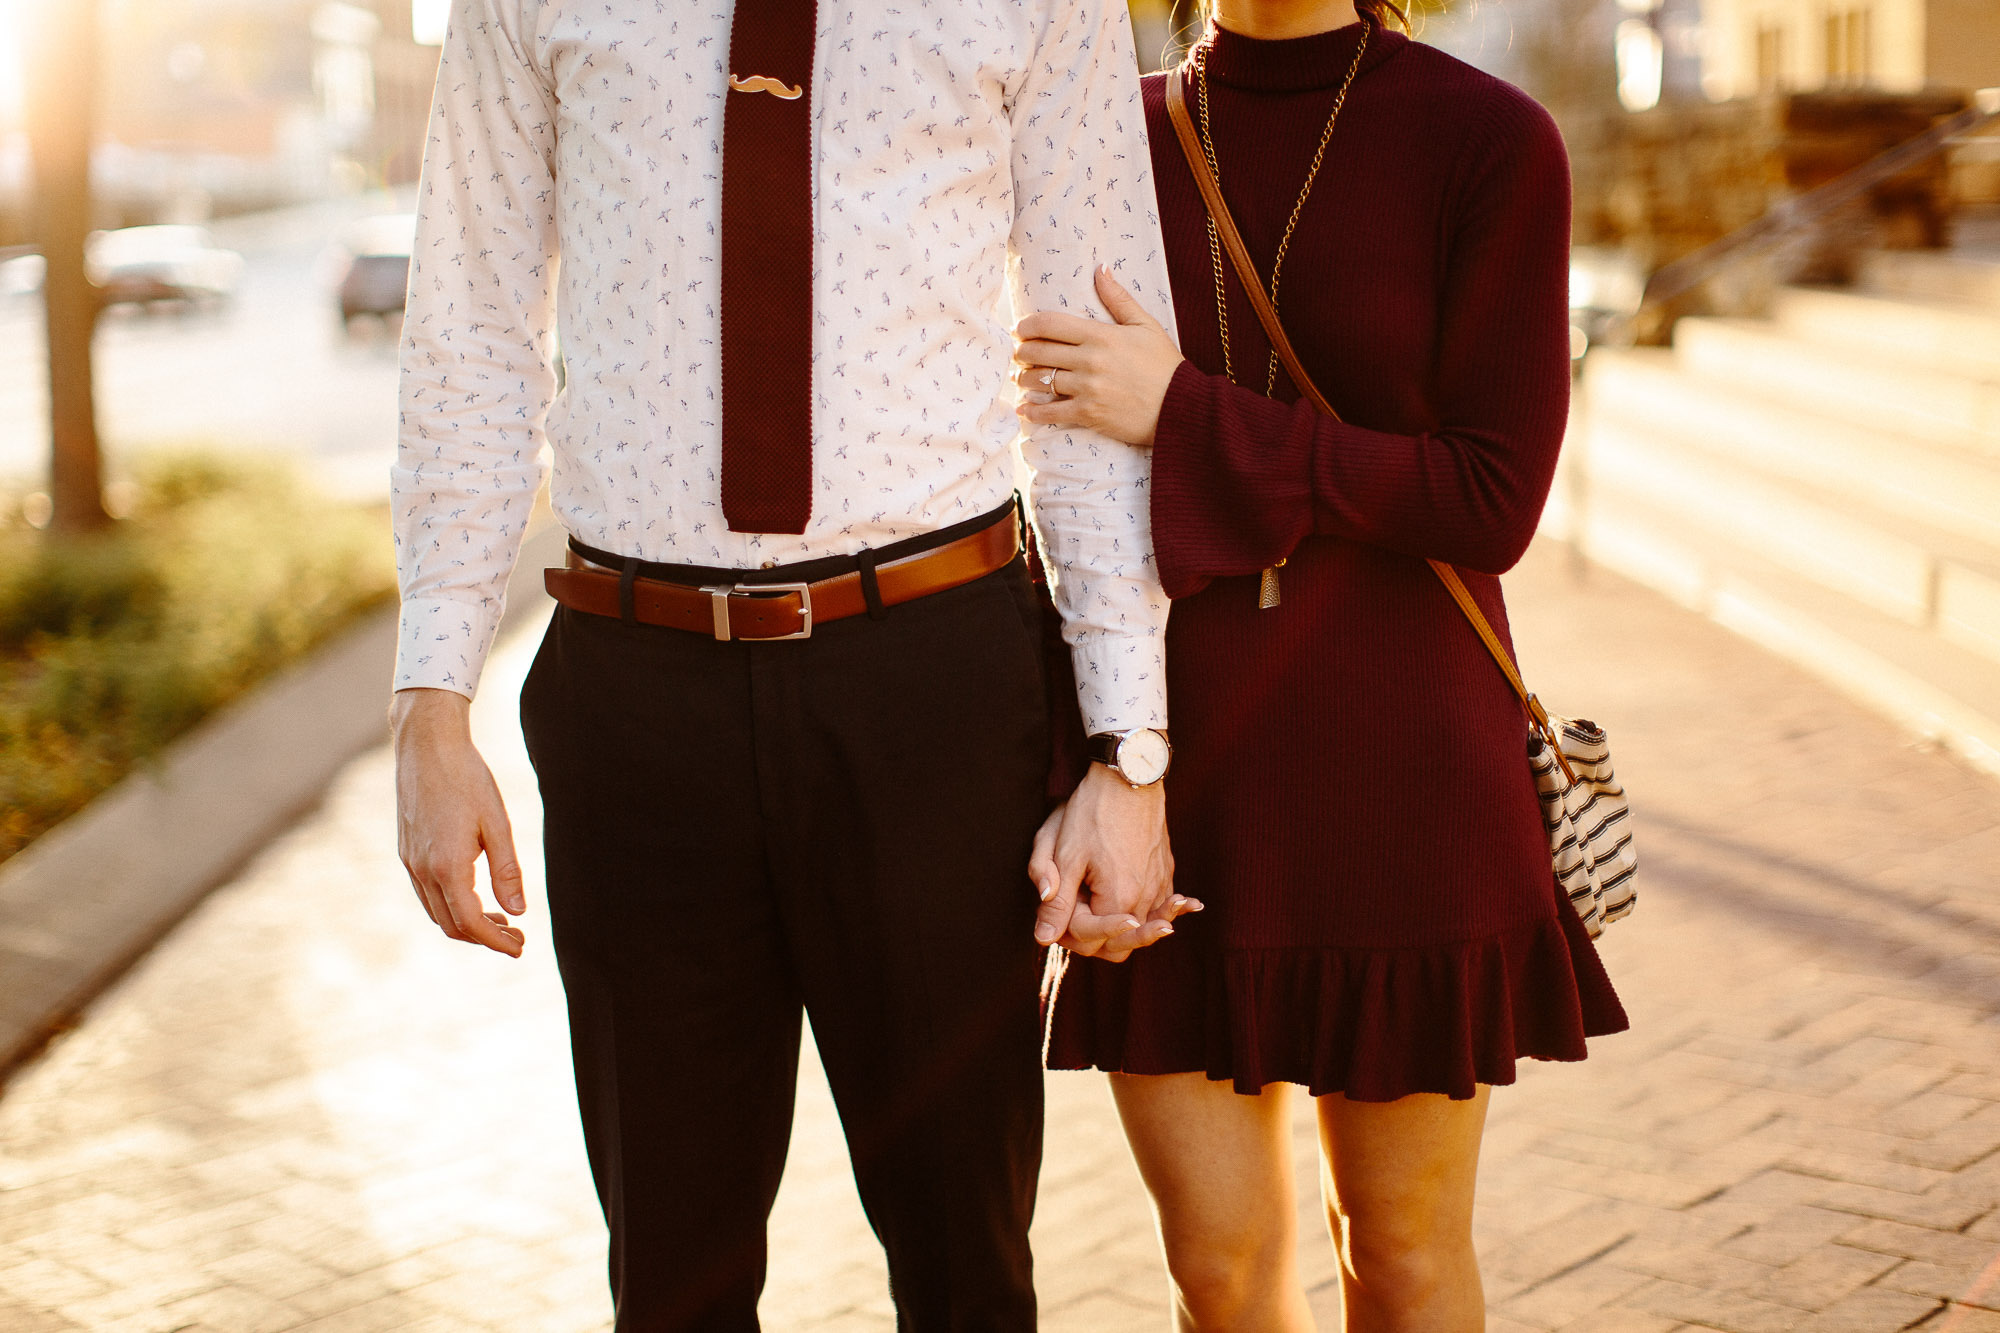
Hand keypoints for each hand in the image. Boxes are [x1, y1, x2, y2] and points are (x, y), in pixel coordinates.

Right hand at [391, 688, 526, 957]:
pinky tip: (473, 894)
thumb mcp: (497, 824)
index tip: (520, 946)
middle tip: (515, 936)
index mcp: (447, 866)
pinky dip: (450, 905)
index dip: (496, 941)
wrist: (426, 745)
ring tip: (500, 918)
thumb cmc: (467, 778)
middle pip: (451, 925)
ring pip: (436, 912)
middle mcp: (422, 870)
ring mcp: (409, 862)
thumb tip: (518, 911)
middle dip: (484, 937)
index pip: (471, 923)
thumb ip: (507, 871)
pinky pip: (426, 894)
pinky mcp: (405, 851)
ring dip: (467, 923)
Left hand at [1013, 265, 1183, 445]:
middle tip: (1018, 353)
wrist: (1181, 408)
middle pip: (1038, 352)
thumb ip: (1119, 298)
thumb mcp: (1146, 325)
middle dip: (1021, 352)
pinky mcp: (1088, 414)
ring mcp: (1087, 389)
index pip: (1050, 324)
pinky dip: (1032, 412)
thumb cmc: (1164, 365)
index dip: (1027, 325)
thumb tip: (1100, 268)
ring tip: (1020, 378)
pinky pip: (1050, 413)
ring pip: (1040, 381)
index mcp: (1101, 335)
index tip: (1020, 329)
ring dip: (1023, 379)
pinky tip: (1024, 409)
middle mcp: (1090, 360)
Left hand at [1028, 764, 1199, 962]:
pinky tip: (1134, 907)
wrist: (1129, 775)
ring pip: (1141, 928)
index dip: (1069, 935)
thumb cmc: (1093, 811)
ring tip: (1098, 916)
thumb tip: (1044, 939)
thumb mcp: (1065, 855)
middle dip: (1097, 939)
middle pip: (1122, 947)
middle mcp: (1147, 898)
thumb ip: (1056, 903)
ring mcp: (1161, 884)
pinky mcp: (1167, 871)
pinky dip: (1146, 913)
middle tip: (1073, 919)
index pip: (1093, 942)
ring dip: (1121, 928)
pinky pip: (1158, 907)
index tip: (1056, 913)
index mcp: (1119, 898)